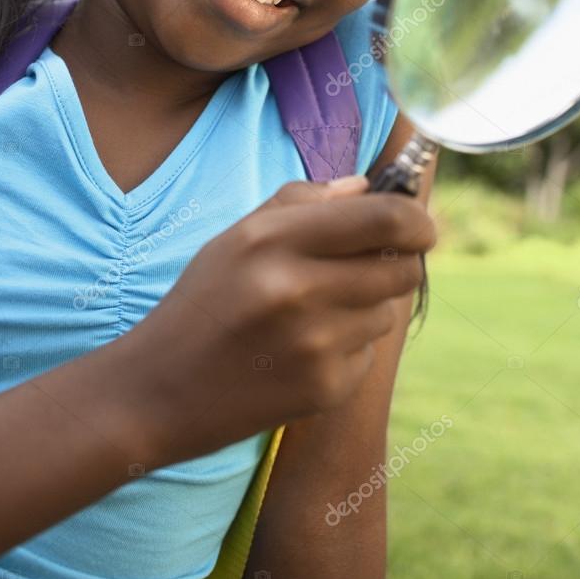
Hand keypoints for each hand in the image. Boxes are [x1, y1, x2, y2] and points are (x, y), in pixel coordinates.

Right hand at [127, 175, 435, 467]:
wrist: (157, 391)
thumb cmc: (203, 301)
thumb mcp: (237, 236)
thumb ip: (302, 201)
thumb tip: (368, 187)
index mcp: (273, 240)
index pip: (383, 218)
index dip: (416, 219)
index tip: (422, 225)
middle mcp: (297, 290)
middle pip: (400, 267)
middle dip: (398, 263)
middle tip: (372, 265)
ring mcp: (314, 345)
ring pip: (387, 312)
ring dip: (367, 306)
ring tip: (314, 313)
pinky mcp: (323, 389)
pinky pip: (368, 353)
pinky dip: (347, 348)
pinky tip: (302, 351)